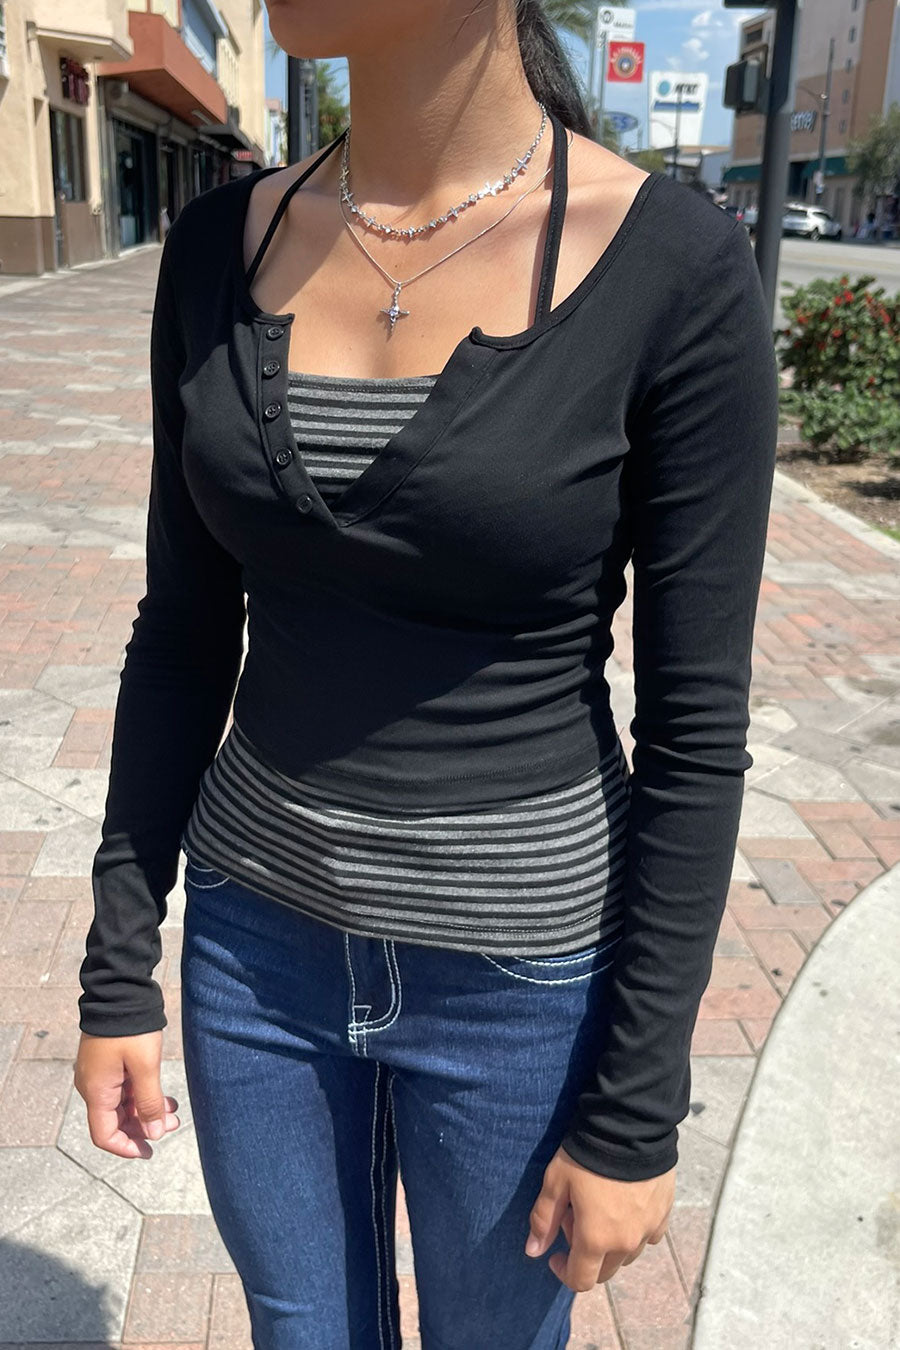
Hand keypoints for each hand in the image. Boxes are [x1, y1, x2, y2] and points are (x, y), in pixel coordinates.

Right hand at [74, 1030, 179, 1159]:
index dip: (126, 1147)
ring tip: (174, 1111)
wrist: (119, 990)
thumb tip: (155, 1133)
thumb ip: (150, 1102)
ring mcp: (100, 1074)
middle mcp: (93, 1086)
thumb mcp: (145, 1066)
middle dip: (143, 1127)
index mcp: (96, 1091)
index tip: (150, 1150)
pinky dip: (142, 1095)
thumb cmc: (131, 1028)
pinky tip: (164, 1095)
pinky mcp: (108, 1062)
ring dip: (146, 1111)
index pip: (104, 1135)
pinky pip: (123, 1088)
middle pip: (115, 1121)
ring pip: (122, 1105)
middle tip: (172, 1125)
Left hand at [525, 1145, 674, 1289]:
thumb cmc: (587, 1155)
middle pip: (605, 1271)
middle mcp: (625, 1243)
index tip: (554, 1253)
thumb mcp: (556, 1182)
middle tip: (576, 1219)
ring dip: (611, 1244)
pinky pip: (648, 1235)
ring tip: (600, 1209)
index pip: (580, 1279)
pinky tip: (624, 1206)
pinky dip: (634, 1230)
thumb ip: (543, 1220)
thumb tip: (533, 1251)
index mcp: (595, 1240)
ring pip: (627, 1255)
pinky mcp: (664, 1213)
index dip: (563, 1272)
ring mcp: (648, 1229)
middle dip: (586, 1255)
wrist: (629, 1127)